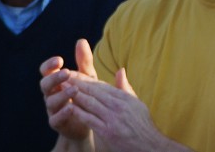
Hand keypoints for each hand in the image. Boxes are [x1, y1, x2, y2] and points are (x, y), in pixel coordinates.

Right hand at [40, 39, 96, 141]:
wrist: (87, 122)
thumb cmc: (84, 95)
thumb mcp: (87, 77)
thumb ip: (83, 61)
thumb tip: (81, 40)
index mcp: (55, 81)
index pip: (45, 70)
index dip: (49, 65)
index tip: (60, 60)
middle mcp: (51, 94)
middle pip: (45, 84)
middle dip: (54, 78)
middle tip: (66, 72)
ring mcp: (52, 109)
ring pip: (51, 101)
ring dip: (62, 94)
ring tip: (75, 90)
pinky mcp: (57, 123)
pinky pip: (55, 118)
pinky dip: (63, 113)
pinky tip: (72, 108)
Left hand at [69, 68, 189, 151]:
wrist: (151, 147)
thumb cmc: (143, 127)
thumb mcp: (137, 104)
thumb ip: (126, 88)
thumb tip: (120, 70)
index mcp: (124, 98)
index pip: (102, 84)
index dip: (86, 78)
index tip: (74, 72)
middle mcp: (118, 105)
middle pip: (94, 90)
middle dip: (77, 82)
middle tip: (63, 75)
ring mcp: (113, 118)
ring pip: (90, 102)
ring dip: (75, 94)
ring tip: (62, 87)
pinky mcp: (108, 131)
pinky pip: (90, 119)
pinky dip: (79, 112)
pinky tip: (68, 107)